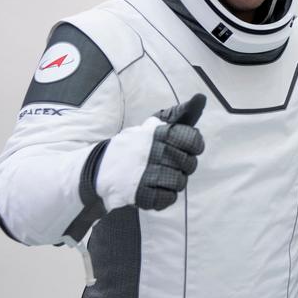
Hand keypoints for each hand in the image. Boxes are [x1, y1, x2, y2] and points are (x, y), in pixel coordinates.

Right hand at [94, 94, 206, 210]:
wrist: (97, 169)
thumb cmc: (130, 147)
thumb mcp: (149, 127)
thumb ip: (175, 117)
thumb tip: (200, 98)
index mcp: (156, 134)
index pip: (191, 139)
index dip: (194, 145)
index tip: (189, 148)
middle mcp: (153, 153)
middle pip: (189, 163)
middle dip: (185, 165)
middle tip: (172, 164)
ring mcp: (146, 175)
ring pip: (180, 181)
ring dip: (175, 181)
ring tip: (163, 176)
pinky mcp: (141, 194)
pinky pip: (168, 198)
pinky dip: (166, 196)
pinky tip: (157, 188)